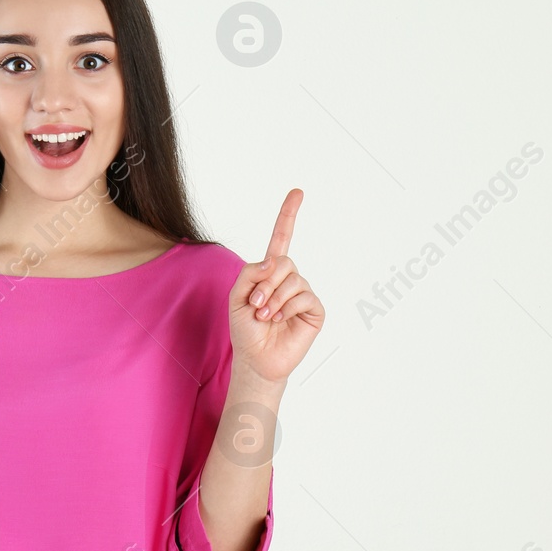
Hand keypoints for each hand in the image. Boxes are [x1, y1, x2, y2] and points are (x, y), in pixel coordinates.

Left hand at [229, 188, 324, 384]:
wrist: (256, 358)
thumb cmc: (245, 328)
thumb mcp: (237, 296)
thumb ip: (250, 273)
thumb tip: (274, 262)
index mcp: (270, 272)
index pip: (281, 238)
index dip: (288, 215)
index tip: (297, 192)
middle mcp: (289, 279)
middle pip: (283, 261)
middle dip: (265, 283)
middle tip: (256, 305)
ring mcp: (303, 293)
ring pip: (292, 279)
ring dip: (273, 299)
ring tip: (265, 317)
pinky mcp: (314, 309)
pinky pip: (303, 297)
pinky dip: (287, 308)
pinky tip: (280, 321)